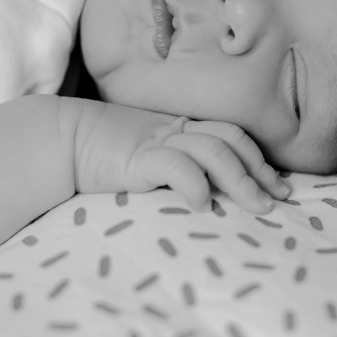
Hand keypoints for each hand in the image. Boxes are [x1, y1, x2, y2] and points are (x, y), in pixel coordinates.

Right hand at [70, 101, 290, 213]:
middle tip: (278, 198)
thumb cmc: (98, 156)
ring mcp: (157, 140)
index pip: (230, 135)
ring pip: (214, 151)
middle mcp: (174, 130)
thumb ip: (172, 170)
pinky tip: (203, 206)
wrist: (58, 140)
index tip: (277, 185)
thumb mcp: (144, 160)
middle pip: (230, 140)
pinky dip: (195, 184)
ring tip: (257, 207)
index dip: (257, 159)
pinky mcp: (139, 157)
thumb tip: (205, 197)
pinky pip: (176, 166)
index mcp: (178, 129)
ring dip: (241, 180)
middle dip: (259, 170)